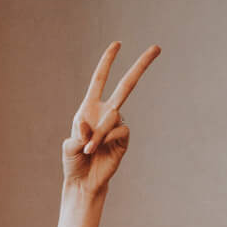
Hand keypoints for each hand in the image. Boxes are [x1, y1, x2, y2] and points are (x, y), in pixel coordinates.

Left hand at [62, 41, 159, 193]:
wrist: (83, 182)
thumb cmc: (73, 162)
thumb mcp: (69, 146)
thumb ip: (78, 133)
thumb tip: (89, 123)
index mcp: (90, 108)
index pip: (100, 80)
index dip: (107, 62)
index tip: (117, 44)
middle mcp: (106, 113)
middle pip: (127, 85)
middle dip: (141, 66)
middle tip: (157, 47)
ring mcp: (117, 126)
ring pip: (114, 116)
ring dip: (99, 133)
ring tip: (88, 149)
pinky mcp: (124, 140)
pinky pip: (119, 130)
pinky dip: (106, 138)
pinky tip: (98, 150)